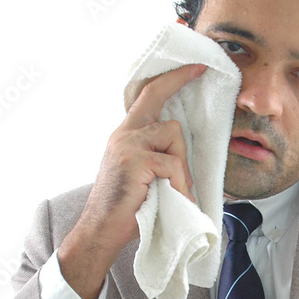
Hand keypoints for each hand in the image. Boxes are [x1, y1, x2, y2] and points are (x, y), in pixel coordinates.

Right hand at [58, 62, 206, 298]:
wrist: (101, 231)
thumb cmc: (126, 209)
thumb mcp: (142, 175)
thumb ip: (156, 157)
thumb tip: (184, 157)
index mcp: (126, 135)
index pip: (149, 95)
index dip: (173, 79)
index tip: (197, 67)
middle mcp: (124, 134)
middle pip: (163, 110)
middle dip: (181, 121)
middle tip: (191, 128)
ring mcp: (127, 145)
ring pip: (173, 137)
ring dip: (180, 167)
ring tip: (173, 192)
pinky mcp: (134, 160)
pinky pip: (172, 164)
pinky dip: (178, 184)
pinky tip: (172, 199)